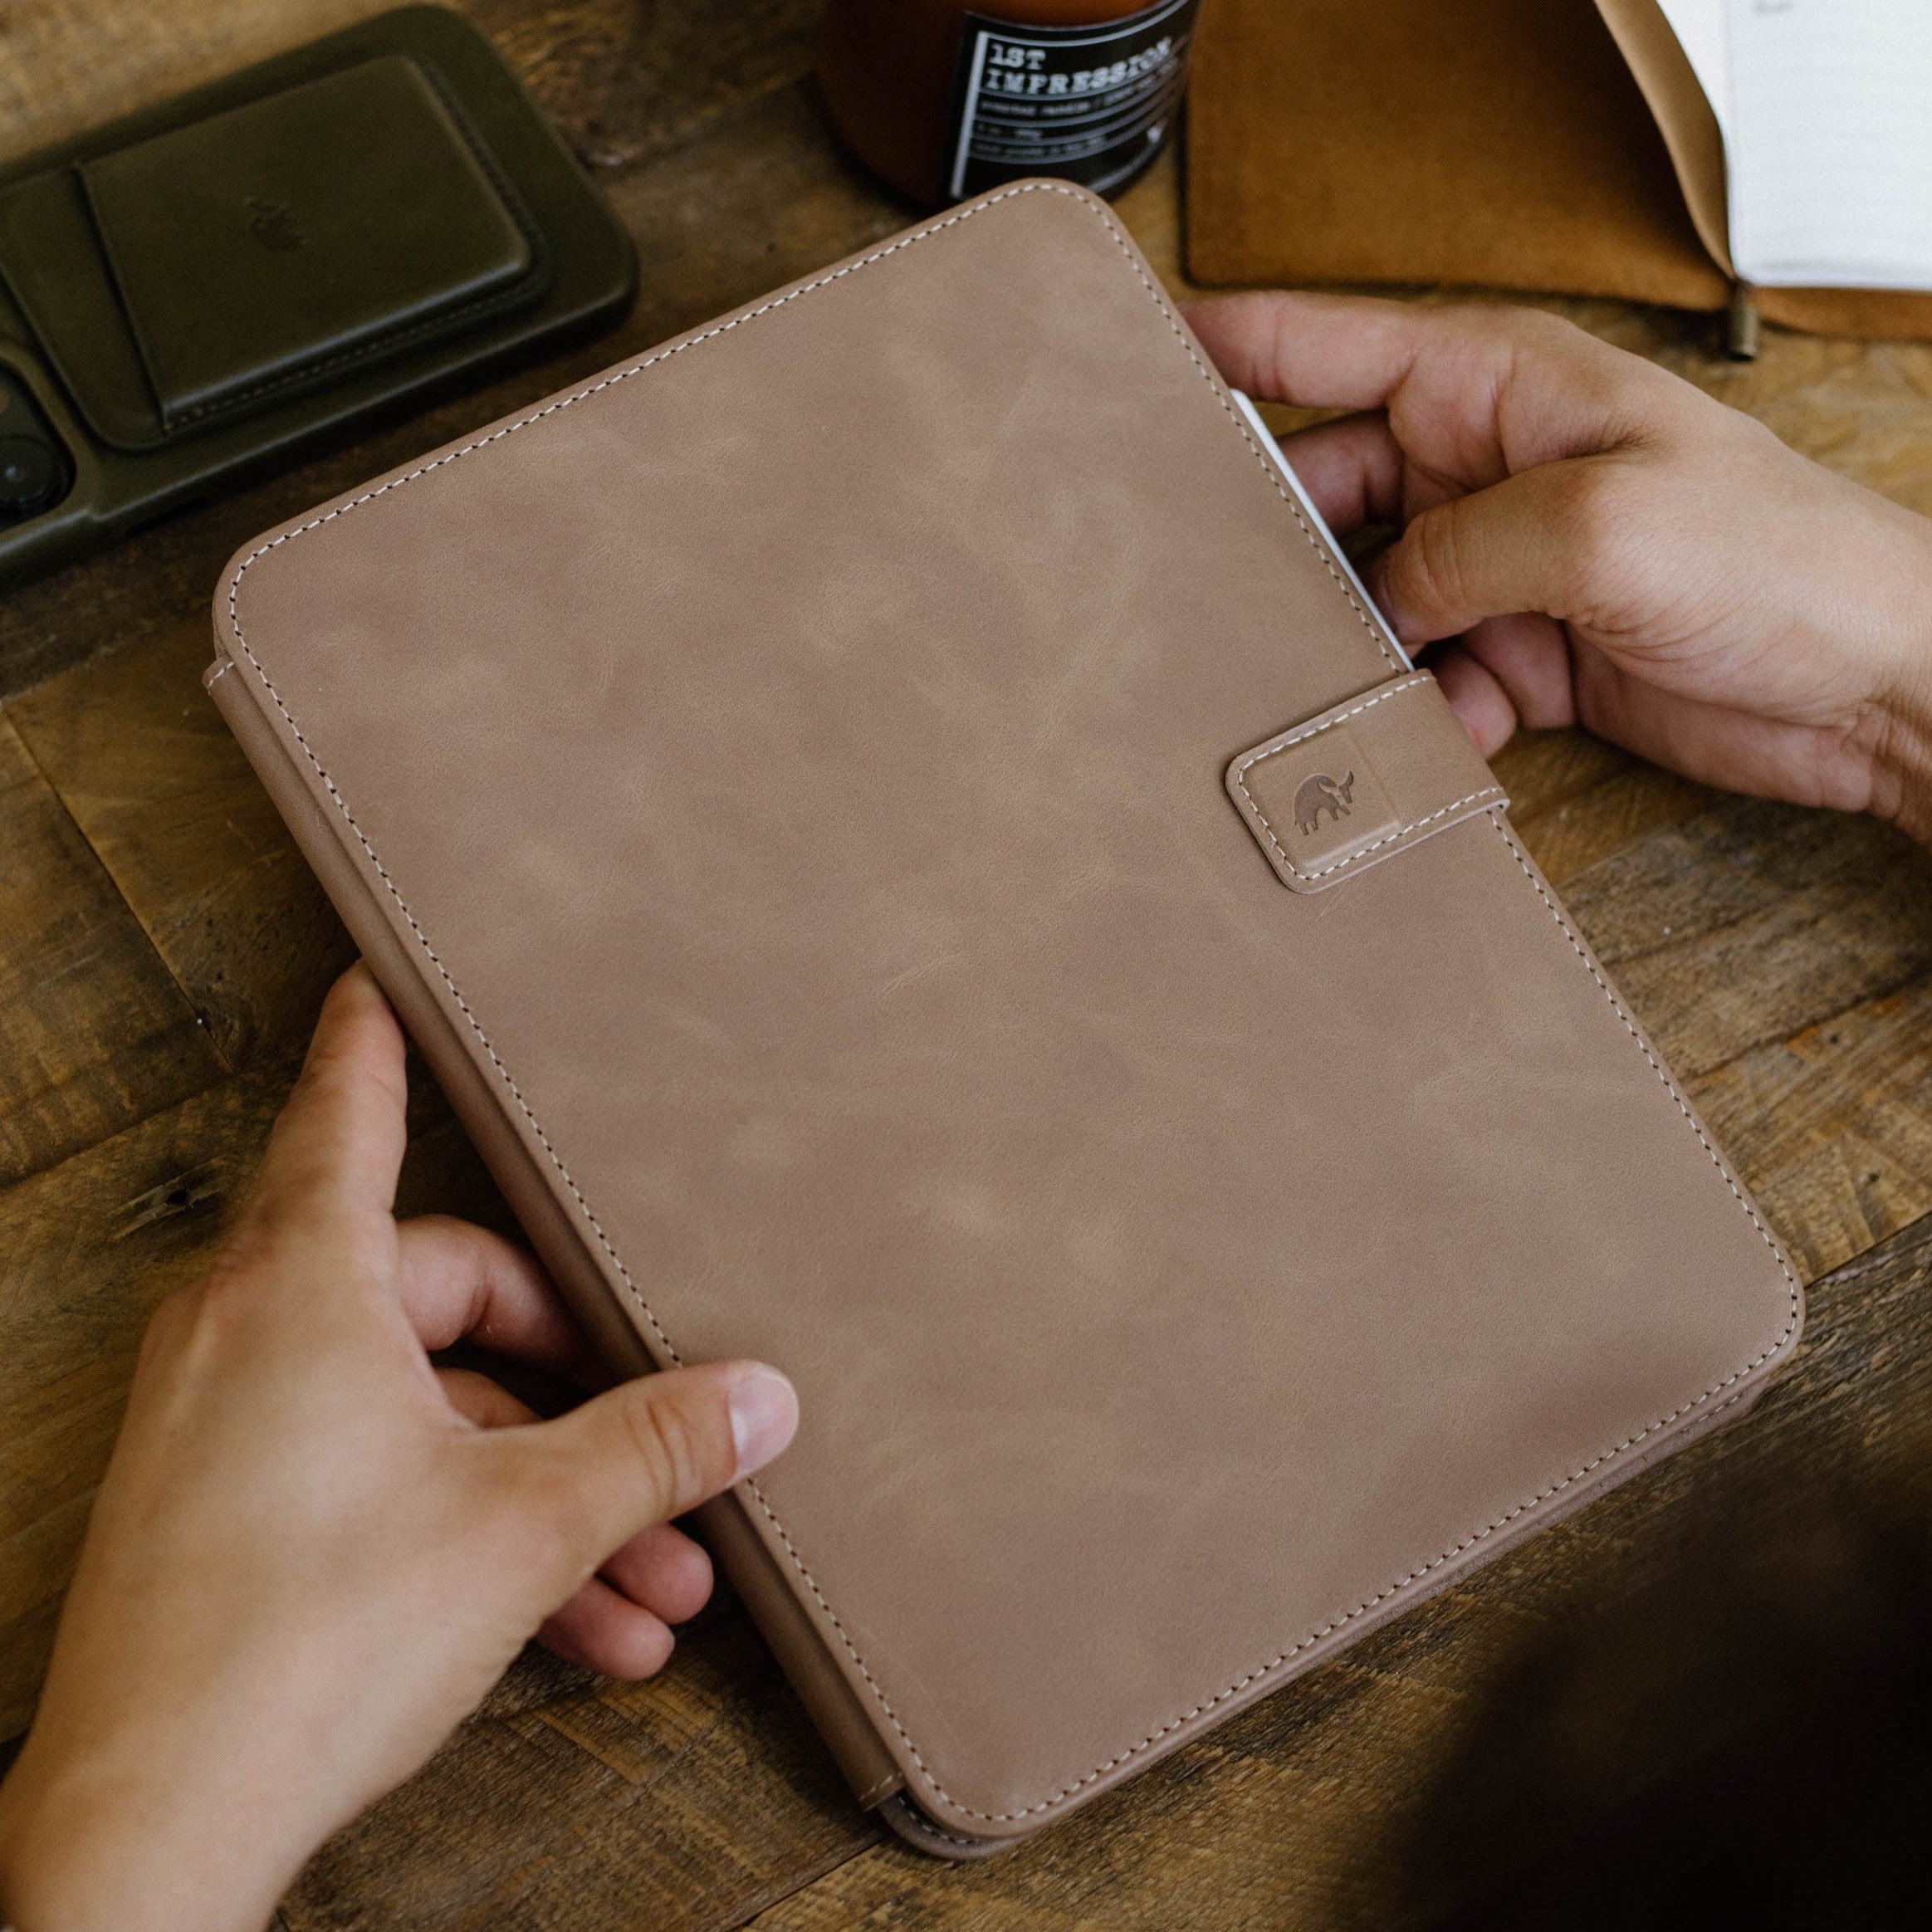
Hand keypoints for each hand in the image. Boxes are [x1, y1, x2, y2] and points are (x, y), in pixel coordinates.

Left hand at [0, 965, 797, 1931]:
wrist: (146, 1839)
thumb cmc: (306, 1648)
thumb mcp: (525, 1527)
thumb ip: (654, 1446)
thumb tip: (762, 1400)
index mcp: (302, 1286)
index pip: (348, 1110)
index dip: (377, 1037)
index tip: (381, 974)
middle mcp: (247, 1335)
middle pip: (443, 1298)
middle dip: (573, 1387)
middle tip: (664, 1443)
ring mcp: (225, 1429)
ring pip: (425, 1419)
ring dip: (546, 1495)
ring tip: (651, 1582)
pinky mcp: (223, 1517)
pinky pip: (375, 1485)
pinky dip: (473, 1539)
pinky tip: (581, 1627)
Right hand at [1185, 292, 1931, 844]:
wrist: (1875, 686)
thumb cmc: (1780, 560)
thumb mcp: (1599, 526)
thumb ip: (1458, 549)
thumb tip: (1376, 598)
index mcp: (1499, 385)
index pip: (1330, 347)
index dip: (1231, 347)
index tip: (1140, 367)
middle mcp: (1487, 465)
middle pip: (1328, 493)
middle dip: (1276, 550)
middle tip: (1212, 603)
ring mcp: (1502, 562)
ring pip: (1368, 601)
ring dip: (1348, 652)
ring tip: (1326, 691)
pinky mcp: (1524, 650)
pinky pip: (1427, 681)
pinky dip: (1422, 716)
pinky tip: (1445, 739)